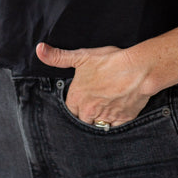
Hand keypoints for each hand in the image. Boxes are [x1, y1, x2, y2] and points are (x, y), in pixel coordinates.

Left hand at [36, 42, 151, 126]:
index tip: (82, 98)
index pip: (70, 109)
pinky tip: (118, 112)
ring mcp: (106, 118)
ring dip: (100, 119)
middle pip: (83, 120)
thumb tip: (39, 50)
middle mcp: (89, 112)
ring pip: (98, 125)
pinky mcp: (122, 120)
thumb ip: (58, 57)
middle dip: (87, 114)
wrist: (138, 70)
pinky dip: (115, 123)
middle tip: (96, 102)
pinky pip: (115, 128)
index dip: (76, 104)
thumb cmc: (110, 61)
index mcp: (77, 98)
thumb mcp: (82, 56)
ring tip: (106, 107)